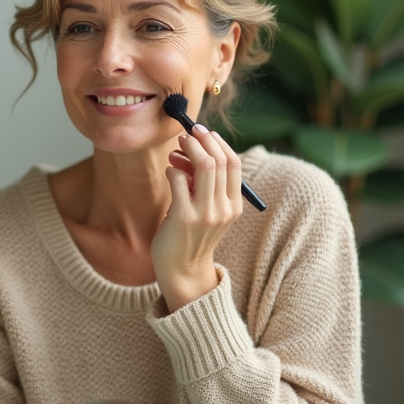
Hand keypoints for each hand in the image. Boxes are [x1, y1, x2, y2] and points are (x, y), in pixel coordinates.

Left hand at [151, 124, 243, 312]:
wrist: (182, 270)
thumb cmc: (191, 235)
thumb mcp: (207, 209)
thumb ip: (204, 183)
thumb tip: (190, 147)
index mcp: (234, 205)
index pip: (234, 164)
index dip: (219, 143)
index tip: (204, 133)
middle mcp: (224, 209)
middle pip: (219, 160)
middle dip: (202, 141)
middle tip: (187, 134)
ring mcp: (205, 214)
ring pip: (203, 166)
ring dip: (188, 150)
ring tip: (176, 149)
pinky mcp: (183, 217)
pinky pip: (178, 179)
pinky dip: (173, 170)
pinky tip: (170, 172)